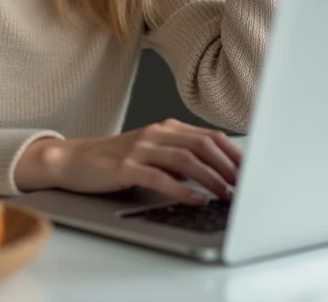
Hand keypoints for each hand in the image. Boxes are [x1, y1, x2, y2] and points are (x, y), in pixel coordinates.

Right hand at [14, 119, 242, 204]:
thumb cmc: (116, 160)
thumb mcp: (153, 153)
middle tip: (245, 185)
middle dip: (229, 166)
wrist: (74, 160)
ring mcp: (141, 148)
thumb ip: (180, 157)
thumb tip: (218, 174)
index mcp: (168, 128)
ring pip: (186, 159)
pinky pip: (159, 176)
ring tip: (226, 194)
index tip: (253, 172)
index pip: (211, 136)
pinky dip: (181, 189)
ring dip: (211, 178)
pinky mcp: (126, 166)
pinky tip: (195, 199)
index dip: (235, 154)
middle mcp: (157, 133)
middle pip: (204, 145)